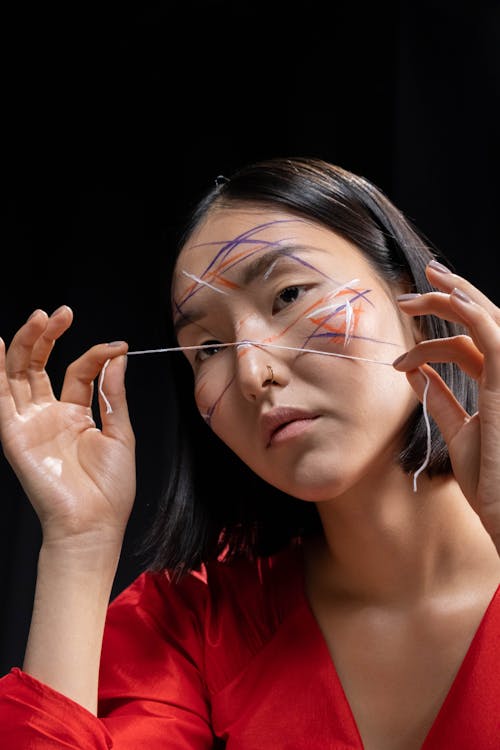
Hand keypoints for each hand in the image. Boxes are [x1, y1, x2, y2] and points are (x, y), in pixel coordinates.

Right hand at [0, 306, 135, 548]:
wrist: (93, 523)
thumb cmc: (110, 488)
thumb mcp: (120, 433)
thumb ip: (112, 394)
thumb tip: (118, 357)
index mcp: (76, 415)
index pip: (78, 372)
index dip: (96, 355)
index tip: (118, 347)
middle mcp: (49, 415)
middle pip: (41, 366)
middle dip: (49, 337)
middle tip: (62, 313)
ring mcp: (30, 423)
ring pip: (20, 375)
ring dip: (26, 344)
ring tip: (38, 318)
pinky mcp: (14, 434)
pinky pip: (1, 398)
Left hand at [394, 261, 499, 551]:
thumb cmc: (491, 484)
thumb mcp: (459, 433)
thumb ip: (441, 401)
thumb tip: (413, 373)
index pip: (477, 340)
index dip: (448, 321)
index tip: (414, 313)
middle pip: (485, 320)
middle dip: (452, 294)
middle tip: (418, 282)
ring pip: (485, 318)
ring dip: (448, 299)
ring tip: (409, 298)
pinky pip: (489, 332)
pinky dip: (465, 310)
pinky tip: (439, 302)